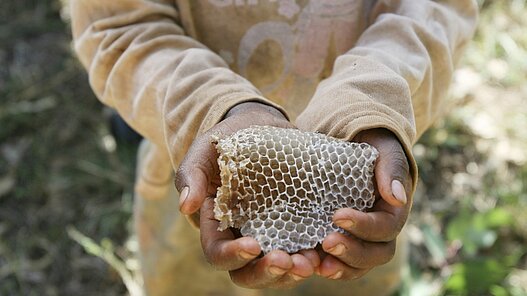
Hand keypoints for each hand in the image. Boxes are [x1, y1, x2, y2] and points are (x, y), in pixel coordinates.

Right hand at [175, 102, 318, 287]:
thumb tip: (186, 206)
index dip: (233, 256)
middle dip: (266, 273)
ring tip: (310, 263)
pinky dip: (314, 258)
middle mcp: (244, 236)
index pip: (218, 252)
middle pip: (248, 272)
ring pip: (277, 269)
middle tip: (286, 262)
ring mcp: (272, 234)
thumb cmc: (229, 140)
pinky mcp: (296, 227)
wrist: (263, 127)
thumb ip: (192, 176)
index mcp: (218, 225)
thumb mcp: (205, 152)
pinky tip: (325, 253)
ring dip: (292, 273)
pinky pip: (303, 251)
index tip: (253, 246)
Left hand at [318, 128, 412, 279]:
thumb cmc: (374, 148)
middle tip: (327, 242)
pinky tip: (310, 264)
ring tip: (319, 266)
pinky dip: (327, 267)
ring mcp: (362, 240)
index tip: (338, 215)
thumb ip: (391, 170)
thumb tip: (397, 197)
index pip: (385, 228)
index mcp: (394, 211)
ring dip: (340, 267)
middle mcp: (381, 232)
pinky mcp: (343, 241)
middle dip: (352, 252)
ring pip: (358, 265)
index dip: (364, 226)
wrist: (356, 148)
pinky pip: (340, 263)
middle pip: (375, 254)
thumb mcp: (385, 151)